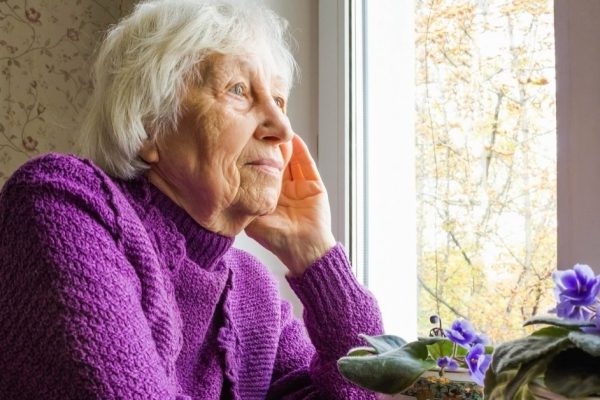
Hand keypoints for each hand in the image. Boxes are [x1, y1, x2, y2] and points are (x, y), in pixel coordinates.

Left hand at [245, 134, 335, 275]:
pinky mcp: (314, 185)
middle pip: (275, 162)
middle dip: (268, 147)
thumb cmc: (277, 240)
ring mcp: (299, 186)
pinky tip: (294, 138)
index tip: (245, 143)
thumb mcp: (253, 221)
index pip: (259, 172)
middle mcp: (282, 189)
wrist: (304, 250)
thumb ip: (243, 206)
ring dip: (284, 146)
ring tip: (275, 130)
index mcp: (268, 197)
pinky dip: (301, 151)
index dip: (253, 158)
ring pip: (291, 160)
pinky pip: (307, 164)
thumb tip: (226, 190)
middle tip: (260, 130)